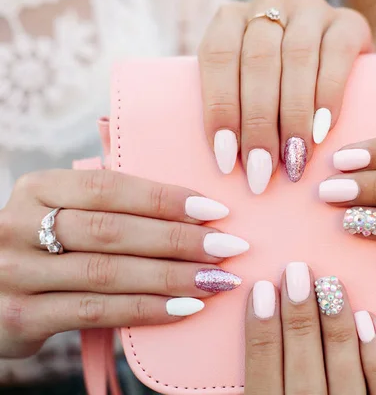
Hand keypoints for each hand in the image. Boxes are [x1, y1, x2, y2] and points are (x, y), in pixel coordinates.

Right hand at [0, 169, 248, 357]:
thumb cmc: (48, 247)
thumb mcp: (63, 214)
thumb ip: (111, 203)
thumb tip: (193, 203)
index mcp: (37, 188)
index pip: (108, 186)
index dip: (165, 198)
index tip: (215, 209)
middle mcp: (19, 225)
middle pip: (112, 230)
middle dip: (178, 239)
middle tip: (227, 246)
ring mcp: (16, 272)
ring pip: (108, 272)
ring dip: (171, 277)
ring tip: (216, 279)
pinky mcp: (20, 316)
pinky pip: (96, 312)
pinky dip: (146, 310)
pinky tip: (184, 308)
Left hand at [198, 0, 370, 192]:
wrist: (330, 50)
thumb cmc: (276, 80)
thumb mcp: (246, 82)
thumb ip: (237, 107)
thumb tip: (229, 165)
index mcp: (231, 18)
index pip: (218, 57)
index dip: (221, 109)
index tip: (226, 160)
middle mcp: (269, 4)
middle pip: (259, 62)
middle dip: (259, 124)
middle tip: (262, 172)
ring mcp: (311, 10)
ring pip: (297, 59)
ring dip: (294, 117)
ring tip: (294, 160)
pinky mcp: (349, 22)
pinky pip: (338, 56)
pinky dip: (328, 97)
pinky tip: (322, 131)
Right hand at [244, 262, 375, 393]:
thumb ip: (262, 383)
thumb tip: (257, 329)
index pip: (261, 376)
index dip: (260, 332)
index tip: (260, 290)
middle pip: (301, 369)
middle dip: (298, 317)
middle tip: (296, 272)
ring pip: (343, 373)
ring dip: (335, 325)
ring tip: (329, 284)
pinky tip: (369, 321)